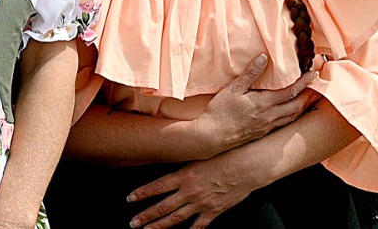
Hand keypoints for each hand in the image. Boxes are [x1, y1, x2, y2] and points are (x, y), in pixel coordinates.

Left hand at [127, 152, 258, 228]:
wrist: (248, 166)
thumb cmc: (226, 155)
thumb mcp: (201, 155)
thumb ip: (185, 164)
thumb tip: (170, 165)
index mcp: (185, 175)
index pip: (157, 186)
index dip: (142, 193)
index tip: (129, 198)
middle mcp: (190, 191)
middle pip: (162, 207)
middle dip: (145, 216)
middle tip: (133, 222)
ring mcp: (201, 203)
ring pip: (176, 219)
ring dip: (159, 226)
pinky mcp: (214, 211)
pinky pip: (198, 226)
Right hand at [193, 54, 316, 155]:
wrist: (210, 138)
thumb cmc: (219, 112)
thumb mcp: (232, 89)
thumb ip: (250, 74)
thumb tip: (264, 57)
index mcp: (263, 104)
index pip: (290, 92)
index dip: (304, 83)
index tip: (314, 74)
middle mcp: (269, 116)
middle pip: (296, 106)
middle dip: (309, 95)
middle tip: (319, 86)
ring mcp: (266, 127)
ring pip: (292, 117)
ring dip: (303, 107)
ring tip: (311, 99)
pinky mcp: (262, 133)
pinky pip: (284, 124)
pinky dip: (293, 117)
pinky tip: (292, 114)